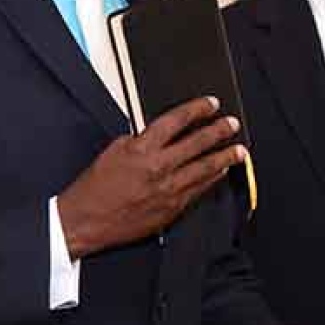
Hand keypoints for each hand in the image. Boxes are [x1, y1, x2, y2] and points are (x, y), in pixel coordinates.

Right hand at [56, 96, 245, 258]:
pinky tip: (221, 173)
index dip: (197, 109)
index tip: (211, 104)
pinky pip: (199, 191)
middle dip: (219, 131)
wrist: (85, 221)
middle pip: (197, 143)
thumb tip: (161, 134)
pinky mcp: (171, 209)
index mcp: (141, 149)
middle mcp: (158, 168)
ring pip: (205, 169)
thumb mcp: (113, 150)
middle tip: (232, 124)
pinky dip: (212, 180)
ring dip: (225, 158)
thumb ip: (140, 139)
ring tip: (239, 150)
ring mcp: (168, 190)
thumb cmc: (94, 187)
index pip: (177, 120)